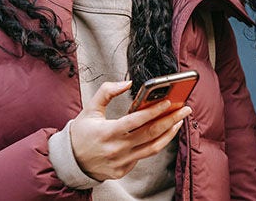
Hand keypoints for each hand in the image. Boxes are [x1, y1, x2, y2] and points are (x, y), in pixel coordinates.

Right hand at [69, 80, 191, 180]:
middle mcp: (117, 149)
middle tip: (185, 109)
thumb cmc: (81, 133)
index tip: (168, 102)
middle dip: (171, 120)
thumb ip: (107, 92)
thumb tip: (127, 83)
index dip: (154, 111)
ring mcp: (121, 162)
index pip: (137, 121)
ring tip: (179, 121)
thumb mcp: (90, 109)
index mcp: (108, 132)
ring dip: (169, 134)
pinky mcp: (123, 171)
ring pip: (153, 148)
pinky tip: (162, 133)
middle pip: (151, 134)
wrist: (70, 161)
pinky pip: (143, 156)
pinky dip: (154, 144)